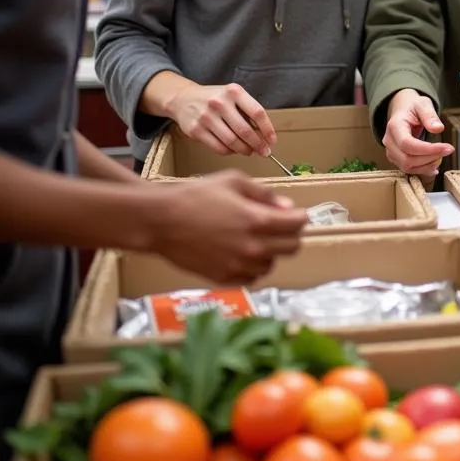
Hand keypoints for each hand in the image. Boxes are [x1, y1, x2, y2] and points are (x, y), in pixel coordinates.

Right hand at [147, 172, 305, 283]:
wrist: (161, 221)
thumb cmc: (196, 196)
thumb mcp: (234, 182)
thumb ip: (264, 194)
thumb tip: (286, 206)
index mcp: (259, 221)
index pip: (298, 225)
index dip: (299, 216)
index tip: (292, 214)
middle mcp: (253, 247)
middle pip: (292, 247)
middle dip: (290, 234)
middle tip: (278, 226)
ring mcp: (239, 266)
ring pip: (272, 264)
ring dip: (270, 252)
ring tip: (255, 239)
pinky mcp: (224, 278)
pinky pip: (252, 277)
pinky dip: (253, 267)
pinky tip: (241, 253)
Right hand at [166, 83, 276, 156]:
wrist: (183, 98)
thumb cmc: (215, 99)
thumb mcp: (233, 96)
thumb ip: (247, 111)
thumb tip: (264, 135)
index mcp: (234, 92)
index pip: (257, 112)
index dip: (267, 129)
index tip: (272, 140)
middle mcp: (220, 103)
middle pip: (245, 130)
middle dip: (258, 144)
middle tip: (264, 152)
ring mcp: (206, 117)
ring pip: (232, 141)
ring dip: (244, 150)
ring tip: (249, 151)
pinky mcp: (196, 130)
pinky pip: (218, 147)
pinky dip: (229, 152)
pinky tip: (233, 150)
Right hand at [383, 89, 453, 175]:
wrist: (403, 110)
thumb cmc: (412, 107)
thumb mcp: (423, 104)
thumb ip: (430, 115)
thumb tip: (438, 128)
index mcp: (394, 126)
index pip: (407, 144)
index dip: (428, 149)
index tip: (447, 147)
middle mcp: (389, 141)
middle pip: (407, 159)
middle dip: (430, 158)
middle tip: (448, 150)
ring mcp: (391, 152)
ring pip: (408, 167)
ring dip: (427, 165)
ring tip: (441, 156)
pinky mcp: (396, 158)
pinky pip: (409, 169)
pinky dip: (423, 169)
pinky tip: (435, 165)